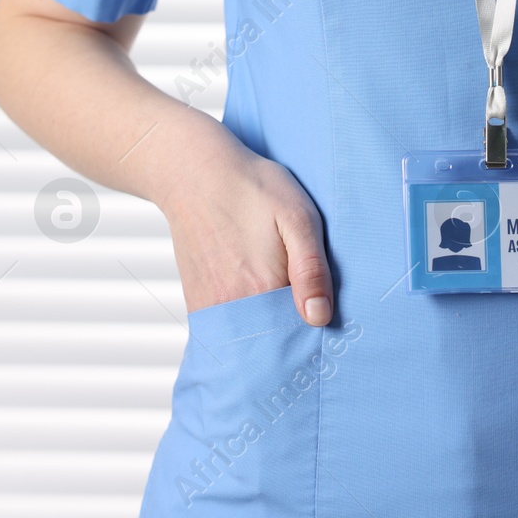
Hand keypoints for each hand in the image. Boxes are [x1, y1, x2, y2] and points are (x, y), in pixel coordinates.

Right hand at [158, 149, 333, 326]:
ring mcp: (210, 307)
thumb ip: (311, 269)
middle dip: (290, 338)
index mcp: (263, 288)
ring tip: (278, 305)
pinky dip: (243, 327)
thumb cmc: (251, 188)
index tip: (322, 321)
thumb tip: (319, 317)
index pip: (298, 336)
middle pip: (271, 344)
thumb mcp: (297, 217)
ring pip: (248, 339)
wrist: (194, 173)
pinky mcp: (197, 302)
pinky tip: (254, 303)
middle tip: (303, 313)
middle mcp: (232, 305)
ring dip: (266, 334)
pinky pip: (225, 331)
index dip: (314, 333)